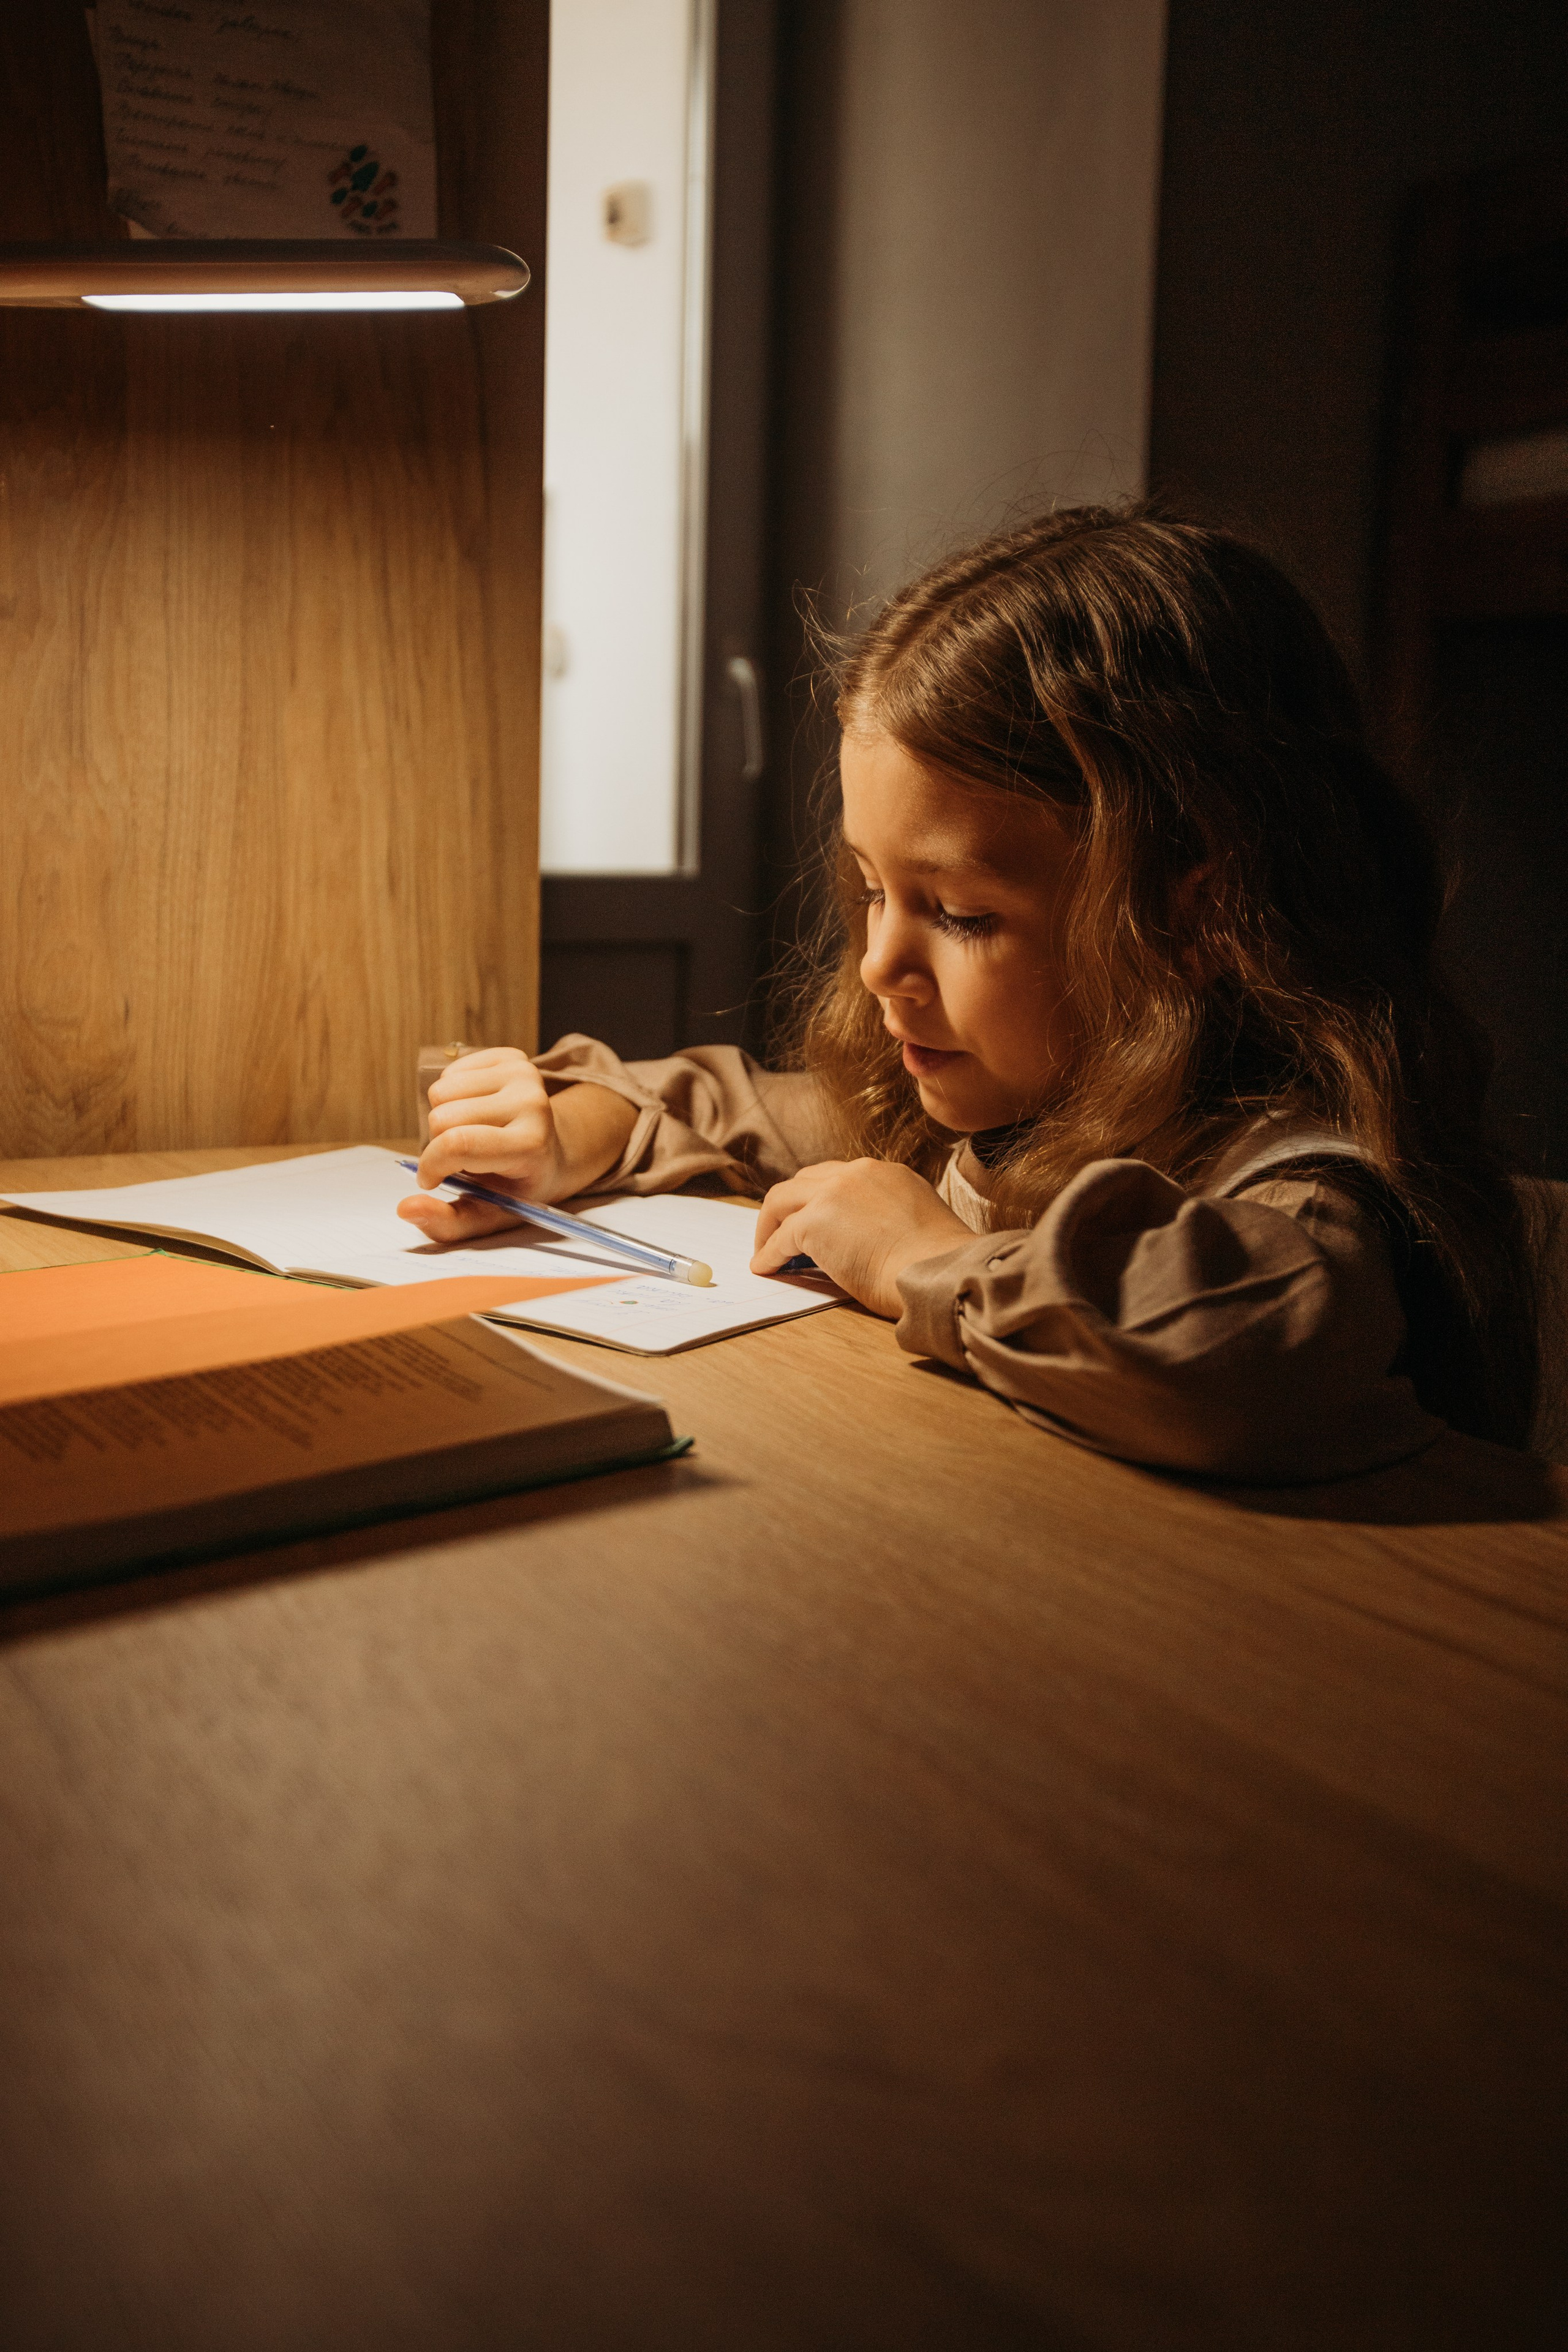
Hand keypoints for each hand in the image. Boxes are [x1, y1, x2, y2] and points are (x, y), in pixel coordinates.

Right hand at [397, 1048, 635, 1243]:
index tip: (431, 1180)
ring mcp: (524, 1074)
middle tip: (464, 1158)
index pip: (459, 1144)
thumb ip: (447, 1223)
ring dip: (444, 1118)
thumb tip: (406, 1209)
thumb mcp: (489, 1216)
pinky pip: (450, 1072)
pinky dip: (453, 1096)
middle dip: (438, 1143)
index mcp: (531, 1146)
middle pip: (441, 1118)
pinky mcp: (512, 1057)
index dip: (431, 1164)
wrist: (556, 1154)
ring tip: (472, 1133)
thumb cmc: (517, 1188)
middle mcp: (532, 1103)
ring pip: (440, 1091)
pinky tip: (476, 1112)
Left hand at [750, 1158, 973, 1318]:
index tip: (811, 1218)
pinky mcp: (814, 1222)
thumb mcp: (917, 1223)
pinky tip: (766, 1268)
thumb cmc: (939, 1263)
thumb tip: (869, 1241)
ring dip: (769, 1225)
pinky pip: (780, 1238)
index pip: (839, 1177)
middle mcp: (858, 1173)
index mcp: (887, 1173)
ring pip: (782, 1200)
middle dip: (788, 1206)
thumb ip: (891, 1218)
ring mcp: (833, 1193)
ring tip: (765, 1250)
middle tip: (780, 1231)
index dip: (819, 1198)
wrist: (939, 1271)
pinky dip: (769, 1253)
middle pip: (804, 1180)